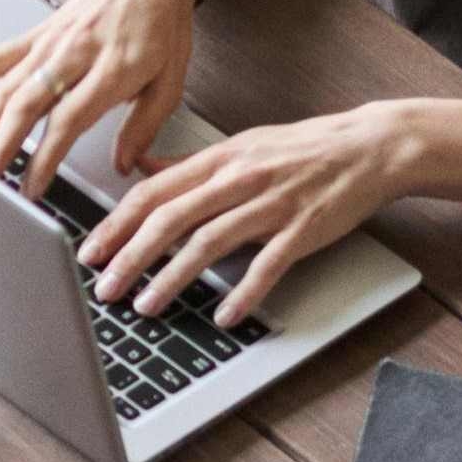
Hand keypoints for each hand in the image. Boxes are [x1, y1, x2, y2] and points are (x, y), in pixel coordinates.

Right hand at [0, 0, 200, 202]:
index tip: (32, 187)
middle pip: (28, 102)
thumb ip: (145, 125)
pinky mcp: (36, 34)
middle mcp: (76, 53)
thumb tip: (123, 164)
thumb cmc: (162, 24)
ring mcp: (51, 42)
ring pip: (7, 85)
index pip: (70, 119)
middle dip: (2, 144)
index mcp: (114, 68)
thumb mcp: (172, 80)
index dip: (45, 156)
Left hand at [74, 104, 411, 326]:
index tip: (90, 251)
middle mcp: (239, 178)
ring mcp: (272, 204)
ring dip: (172, 278)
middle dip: (131, 257)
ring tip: (147, 306)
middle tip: (104, 289)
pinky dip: (243, 293)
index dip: (117, 224)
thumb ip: (189, 165)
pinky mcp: (303, 229)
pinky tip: (224, 316)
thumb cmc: (304, 150)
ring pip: (209, 242)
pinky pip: (267, 265)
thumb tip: (141, 170)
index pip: (154, 192)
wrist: (371, 147)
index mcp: (219, 159)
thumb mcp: (240, 146)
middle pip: (171, 219)